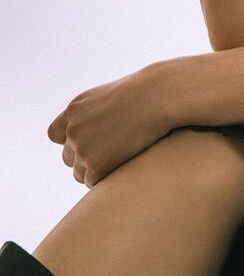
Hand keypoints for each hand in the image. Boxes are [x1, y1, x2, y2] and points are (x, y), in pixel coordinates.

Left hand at [47, 64, 174, 187]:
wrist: (157, 98)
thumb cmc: (146, 93)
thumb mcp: (113, 97)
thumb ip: (98, 113)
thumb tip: (101, 131)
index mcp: (74, 110)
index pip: (55, 134)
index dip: (70, 141)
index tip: (89, 142)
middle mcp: (73, 129)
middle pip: (68, 156)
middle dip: (85, 158)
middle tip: (111, 156)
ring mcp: (82, 148)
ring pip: (79, 172)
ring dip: (94, 171)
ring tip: (119, 165)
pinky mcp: (95, 165)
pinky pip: (91, 181)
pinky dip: (104, 179)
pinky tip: (122, 170)